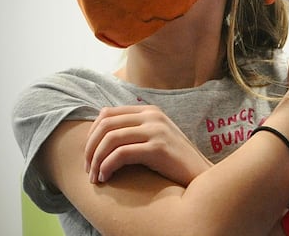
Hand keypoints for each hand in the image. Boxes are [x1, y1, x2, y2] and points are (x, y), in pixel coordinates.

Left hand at [85, 105, 211, 185]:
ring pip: (110, 139)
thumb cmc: (174, 161)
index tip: (89, 155)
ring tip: (95, 177)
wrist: (201, 175)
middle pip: (105, 125)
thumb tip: (101, 135)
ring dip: (96, 160)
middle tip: (87, 169)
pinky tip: (106, 177)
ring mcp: (156, 130)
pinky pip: (121, 154)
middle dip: (90, 148)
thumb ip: (135, 130)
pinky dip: (107, 166)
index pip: (107, 113)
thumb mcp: (155, 138)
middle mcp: (153, 116)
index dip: (91, 134)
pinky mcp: (158, 148)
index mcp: (150, 111)